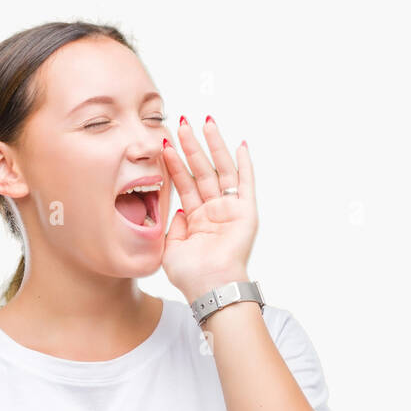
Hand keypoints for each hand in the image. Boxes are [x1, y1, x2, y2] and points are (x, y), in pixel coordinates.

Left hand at [160, 115, 257, 303]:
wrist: (210, 287)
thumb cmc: (191, 275)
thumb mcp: (170, 248)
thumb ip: (173, 227)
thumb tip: (178, 211)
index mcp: (196, 220)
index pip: (184, 184)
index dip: (175, 164)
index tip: (165, 143)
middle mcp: (213, 212)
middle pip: (201, 171)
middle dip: (191, 147)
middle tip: (182, 123)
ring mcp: (230, 210)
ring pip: (220, 171)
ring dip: (213, 147)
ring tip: (204, 124)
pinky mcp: (246, 212)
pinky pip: (245, 183)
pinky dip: (244, 164)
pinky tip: (239, 144)